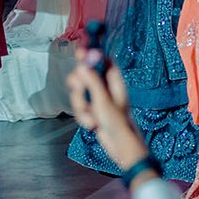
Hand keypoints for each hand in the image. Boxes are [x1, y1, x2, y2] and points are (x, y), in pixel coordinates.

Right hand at [65, 47, 146, 172]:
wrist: (120, 147)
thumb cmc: (118, 123)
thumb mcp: (103, 101)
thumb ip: (93, 81)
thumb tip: (85, 62)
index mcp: (114, 81)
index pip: (101, 61)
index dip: (90, 54)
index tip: (79, 51)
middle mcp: (106, 88)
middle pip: (85, 75)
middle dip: (79, 86)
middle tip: (78, 89)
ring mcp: (98, 99)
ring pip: (79, 94)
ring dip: (81, 107)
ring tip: (93, 118)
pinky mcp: (92, 111)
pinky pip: (79, 108)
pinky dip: (83, 117)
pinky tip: (93, 125)